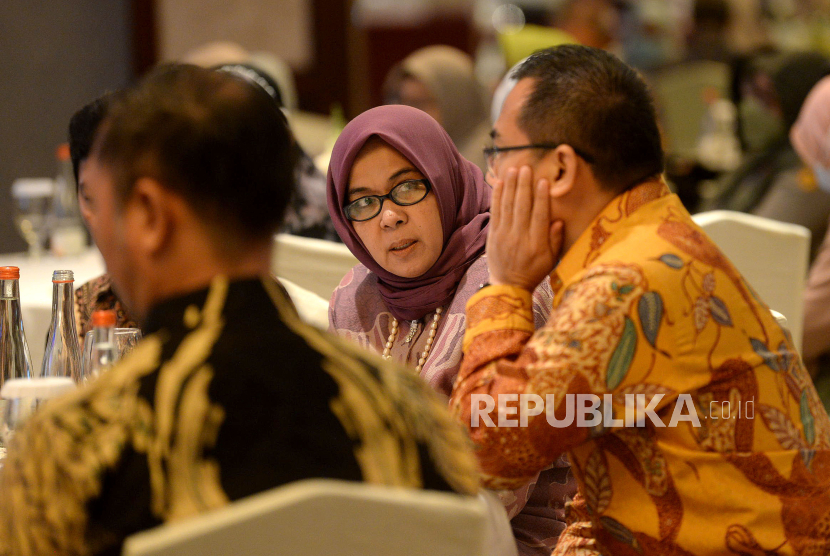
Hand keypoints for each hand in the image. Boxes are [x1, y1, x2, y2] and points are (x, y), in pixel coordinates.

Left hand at [486, 165, 563, 290]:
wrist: (508, 285)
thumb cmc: (533, 271)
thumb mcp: (550, 260)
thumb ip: (555, 240)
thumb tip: (558, 220)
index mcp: (537, 244)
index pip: (539, 216)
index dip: (541, 198)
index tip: (543, 181)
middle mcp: (520, 237)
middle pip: (522, 207)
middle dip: (523, 186)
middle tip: (526, 168)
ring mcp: (504, 235)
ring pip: (507, 207)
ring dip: (510, 186)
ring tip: (513, 170)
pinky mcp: (493, 235)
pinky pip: (495, 212)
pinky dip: (496, 197)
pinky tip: (499, 183)